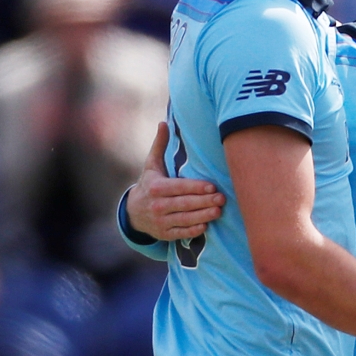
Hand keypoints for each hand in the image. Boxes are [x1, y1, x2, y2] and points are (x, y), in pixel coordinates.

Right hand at [127, 122, 225, 240]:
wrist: (133, 212)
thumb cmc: (149, 183)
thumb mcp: (152, 165)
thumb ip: (159, 145)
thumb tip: (163, 122)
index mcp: (156, 187)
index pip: (179, 187)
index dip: (195, 188)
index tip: (212, 186)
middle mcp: (157, 205)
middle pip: (184, 204)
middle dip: (204, 202)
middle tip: (222, 198)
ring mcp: (160, 221)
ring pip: (184, 219)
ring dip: (203, 216)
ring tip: (219, 211)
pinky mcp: (164, 234)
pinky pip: (181, 233)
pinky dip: (193, 230)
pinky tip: (206, 225)